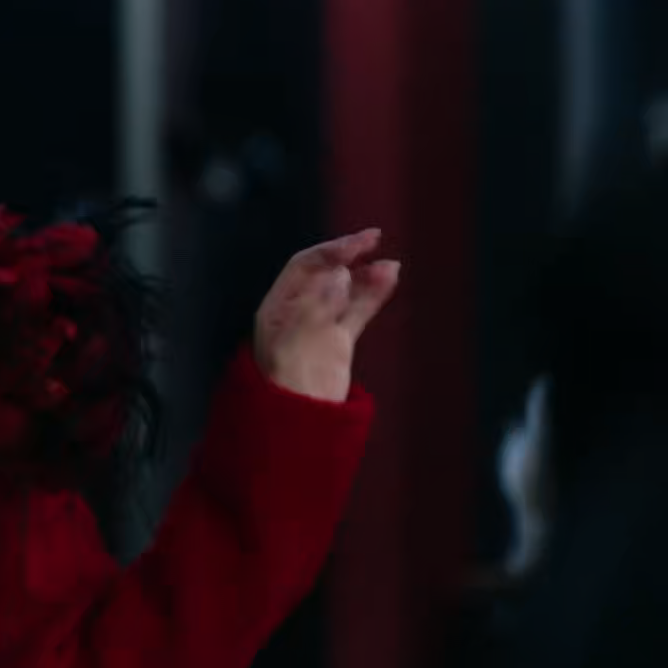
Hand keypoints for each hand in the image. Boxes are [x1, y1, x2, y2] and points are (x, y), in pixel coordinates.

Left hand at [252, 228, 399, 402]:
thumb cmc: (287, 387)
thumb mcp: (298, 344)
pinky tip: (388, 279)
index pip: (304, 267)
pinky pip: (357, 311)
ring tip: (390, 266)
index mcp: (277, 308)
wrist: (297, 427)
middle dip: (349, 256)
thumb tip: (339, 275)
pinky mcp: (338, 342)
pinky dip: (373, 295)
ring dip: (366, 275)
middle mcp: (297, 312)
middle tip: (373, 240)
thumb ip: (319, 308)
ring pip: (346, 291)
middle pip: (326, 273)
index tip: (356, 244)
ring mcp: (319, 326)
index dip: (330, 252)